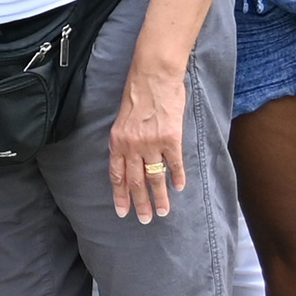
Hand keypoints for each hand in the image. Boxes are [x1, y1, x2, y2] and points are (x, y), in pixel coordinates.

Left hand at [109, 51, 190, 223]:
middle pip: (135, 181)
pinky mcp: (171, 139)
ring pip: (155, 178)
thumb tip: (128, 161)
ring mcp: (152, 143)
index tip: (122, 211)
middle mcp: (132, 145)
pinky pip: (175, 164)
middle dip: (139, 203)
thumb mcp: (122, 119)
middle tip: (144, 220)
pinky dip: (178, 178)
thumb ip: (124, 141)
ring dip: (160, 198)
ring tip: (164, 212)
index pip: (116, 175)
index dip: (119, 195)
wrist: (153, 76)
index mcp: (117, 141)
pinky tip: (179, 189)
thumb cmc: (137, 94)